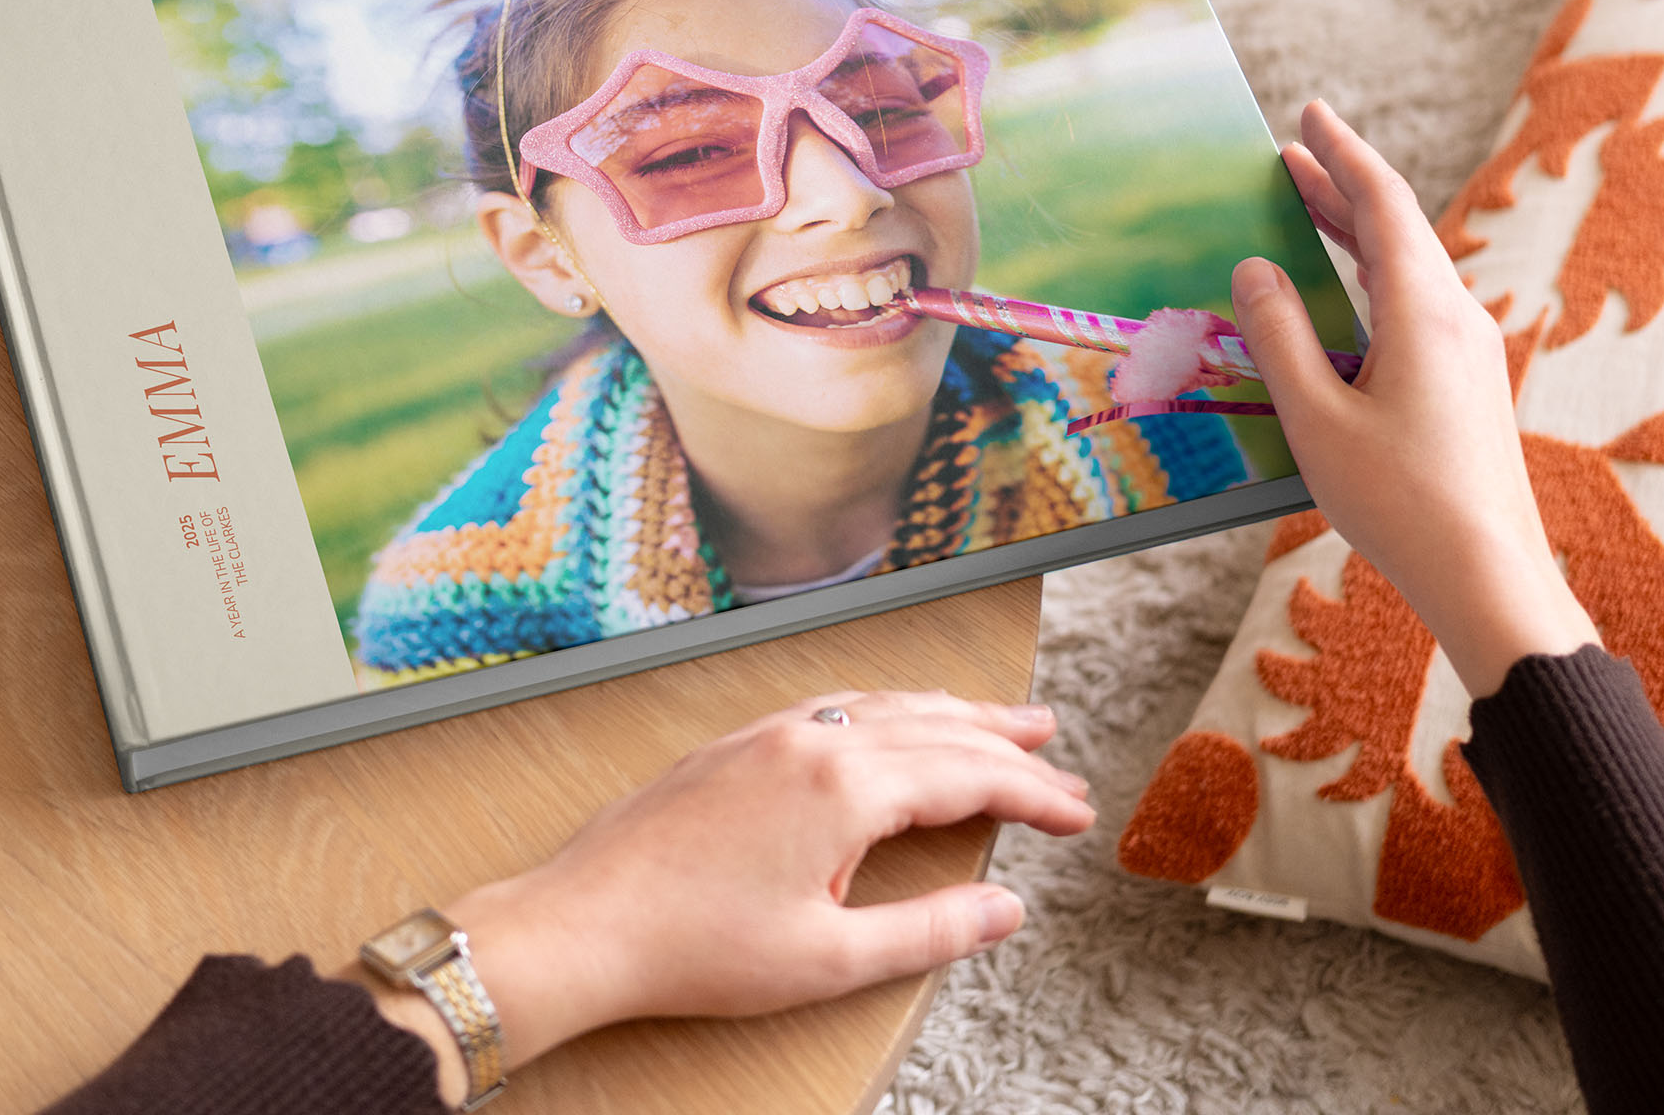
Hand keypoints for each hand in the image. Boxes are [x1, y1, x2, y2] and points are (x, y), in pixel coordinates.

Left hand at [440, 691, 1090, 1083]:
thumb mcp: (829, 958)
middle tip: (1061, 762)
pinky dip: (890, 710)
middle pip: (937, 729)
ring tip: (1004, 724)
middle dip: (1007, 746)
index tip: (1076, 813)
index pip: (967, 777)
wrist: (586, 922)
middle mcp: (814, 741)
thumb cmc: (695, 947)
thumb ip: (929, 929)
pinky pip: (837, 706)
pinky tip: (897, 723)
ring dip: (953, 714)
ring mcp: (771, 734)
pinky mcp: (738, 743)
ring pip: (887, 706)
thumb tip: (1004, 910)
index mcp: (846, 787)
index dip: (1031, 794)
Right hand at [1229, 99, 1599, 697]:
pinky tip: (1349, 297)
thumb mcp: (1317, 416)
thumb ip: (1280, 336)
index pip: (1383, 204)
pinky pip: (1418, 305)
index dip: (1342, 154)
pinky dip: (1374, 277)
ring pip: (1410, 268)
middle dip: (1341, 188)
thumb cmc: (1399, 500)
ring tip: (1309, 212)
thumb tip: (1255, 270)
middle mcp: (1457, 318)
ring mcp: (1471, 353)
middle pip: (1397, 230)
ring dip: (1356, 234)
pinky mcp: (1470, 386)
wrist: (1489, 576)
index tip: (1310, 114)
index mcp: (1424, 311)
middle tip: (1291, 155)